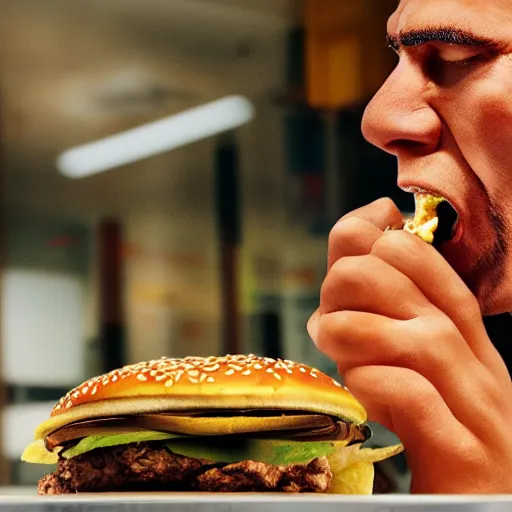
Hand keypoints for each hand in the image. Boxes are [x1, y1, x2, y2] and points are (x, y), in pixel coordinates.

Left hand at [308, 198, 511, 493]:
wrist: (471, 506)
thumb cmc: (432, 429)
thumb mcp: (406, 361)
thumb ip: (378, 312)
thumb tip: (341, 262)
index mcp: (463, 335)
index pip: (422, 260)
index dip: (370, 242)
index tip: (339, 261)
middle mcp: (479, 364)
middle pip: (418, 289)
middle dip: (353, 283)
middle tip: (326, 313)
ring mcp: (478, 410)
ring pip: (422, 339)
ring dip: (357, 331)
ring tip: (330, 345)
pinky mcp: (463, 456)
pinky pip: (415, 398)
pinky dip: (373, 382)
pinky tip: (354, 389)